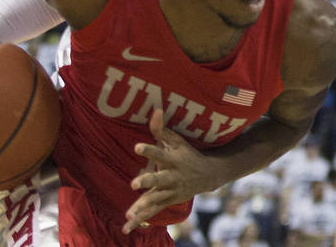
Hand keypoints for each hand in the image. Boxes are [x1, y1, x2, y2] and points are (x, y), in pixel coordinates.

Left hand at [122, 109, 214, 233]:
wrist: (207, 176)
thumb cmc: (187, 154)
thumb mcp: (178, 140)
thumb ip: (162, 128)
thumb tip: (155, 109)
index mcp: (173, 159)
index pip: (160, 153)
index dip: (149, 150)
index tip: (137, 147)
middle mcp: (172, 176)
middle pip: (159, 179)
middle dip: (147, 182)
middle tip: (134, 184)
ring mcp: (171, 191)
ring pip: (156, 199)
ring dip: (143, 206)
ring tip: (130, 214)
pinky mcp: (168, 201)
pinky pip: (153, 211)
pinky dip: (141, 219)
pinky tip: (128, 225)